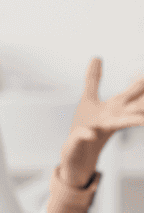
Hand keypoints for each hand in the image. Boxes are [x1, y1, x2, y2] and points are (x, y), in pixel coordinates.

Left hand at [58, 58, 143, 186]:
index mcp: (117, 106)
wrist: (76, 155)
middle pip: (138, 104)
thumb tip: (96, 57)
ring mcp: (100, 129)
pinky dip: (86, 135)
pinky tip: (91, 134)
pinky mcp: (84, 140)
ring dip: (135, 119)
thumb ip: (93, 79)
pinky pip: (85, 136)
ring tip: (142, 119)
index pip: (137, 89)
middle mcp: (114, 117)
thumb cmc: (84, 126)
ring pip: (123, 122)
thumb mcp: (88, 98)